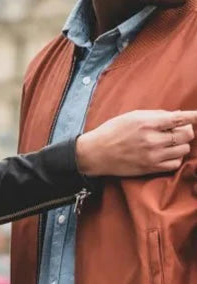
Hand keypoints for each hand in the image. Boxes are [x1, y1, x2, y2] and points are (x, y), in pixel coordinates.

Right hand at [76, 109, 195, 176]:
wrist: (96, 154)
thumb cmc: (112, 131)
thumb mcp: (132, 116)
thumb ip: (156, 115)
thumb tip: (177, 115)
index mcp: (147, 123)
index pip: (180, 118)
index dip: (195, 116)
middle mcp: (152, 139)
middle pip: (186, 134)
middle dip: (186, 131)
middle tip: (178, 130)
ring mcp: (152, 156)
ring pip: (183, 150)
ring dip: (181, 145)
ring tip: (170, 143)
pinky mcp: (150, 168)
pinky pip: (175, 164)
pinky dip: (175, 158)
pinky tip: (167, 154)